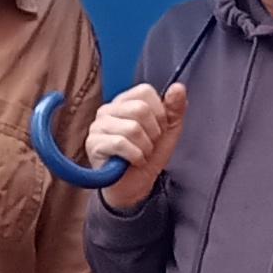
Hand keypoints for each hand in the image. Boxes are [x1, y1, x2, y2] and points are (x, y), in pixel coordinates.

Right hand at [88, 82, 185, 209]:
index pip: (145, 91)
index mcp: (125, 102)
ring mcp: (98, 126)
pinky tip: (134, 161)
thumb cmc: (149, 156)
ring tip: (141, 153)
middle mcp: (108, 110)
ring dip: (145, 147)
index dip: (159, 112)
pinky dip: (135, 156)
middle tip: (149, 144)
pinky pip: (121, 143)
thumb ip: (175, 108)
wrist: (136, 185)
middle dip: (153, 132)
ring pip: (132, 128)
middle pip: (140, 109)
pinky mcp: (93, 143)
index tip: (159, 128)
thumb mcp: (169, 130)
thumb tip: (178, 87)